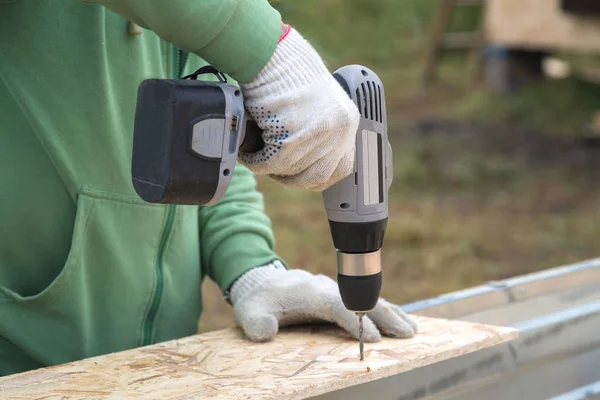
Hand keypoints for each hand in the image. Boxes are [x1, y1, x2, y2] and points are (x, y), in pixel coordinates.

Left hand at [229, 264, 416, 341]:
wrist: (262, 281)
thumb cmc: (259, 300)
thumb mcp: (250, 312)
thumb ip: (256, 323)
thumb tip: (266, 332)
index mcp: (310, 292)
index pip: (337, 306)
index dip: (355, 321)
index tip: (373, 337)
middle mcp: (327, 288)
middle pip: (361, 300)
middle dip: (384, 316)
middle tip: (406, 334)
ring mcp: (335, 290)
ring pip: (368, 299)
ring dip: (391, 314)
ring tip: (412, 330)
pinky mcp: (339, 295)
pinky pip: (366, 301)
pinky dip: (385, 310)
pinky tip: (401, 321)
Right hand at [238, 25, 359, 190]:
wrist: (272, 53)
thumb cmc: (287, 70)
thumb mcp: (317, 101)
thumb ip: (319, 128)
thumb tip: (304, 158)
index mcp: (346, 121)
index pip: (342, 168)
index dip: (319, 175)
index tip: (302, 174)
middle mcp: (338, 132)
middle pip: (317, 177)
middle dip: (293, 179)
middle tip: (275, 170)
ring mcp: (316, 138)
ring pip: (290, 172)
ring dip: (271, 167)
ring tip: (258, 155)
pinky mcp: (291, 141)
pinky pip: (270, 164)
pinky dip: (255, 161)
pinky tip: (249, 152)